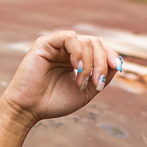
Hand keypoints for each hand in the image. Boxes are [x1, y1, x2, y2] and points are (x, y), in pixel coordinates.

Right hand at [0, 30, 122, 125]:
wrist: (28, 110)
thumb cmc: (53, 102)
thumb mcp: (86, 91)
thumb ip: (102, 77)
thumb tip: (117, 62)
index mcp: (76, 59)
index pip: (99, 47)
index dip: (111, 55)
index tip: (118, 68)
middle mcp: (67, 49)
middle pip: (96, 42)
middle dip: (102, 62)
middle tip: (97, 82)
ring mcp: (56, 45)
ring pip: (86, 41)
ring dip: (90, 63)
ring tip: (82, 82)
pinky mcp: (45, 43)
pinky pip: (69, 37)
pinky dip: (78, 52)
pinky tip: (76, 68)